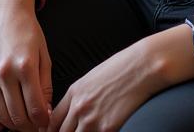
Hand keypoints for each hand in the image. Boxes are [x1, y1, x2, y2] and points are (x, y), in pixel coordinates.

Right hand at [0, 0, 52, 131]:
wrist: (6, 13)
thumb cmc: (29, 33)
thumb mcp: (44, 56)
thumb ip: (46, 86)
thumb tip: (46, 112)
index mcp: (26, 66)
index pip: (35, 108)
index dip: (43, 121)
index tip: (47, 122)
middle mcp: (6, 73)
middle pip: (18, 116)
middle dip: (30, 127)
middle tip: (36, 125)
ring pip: (2, 116)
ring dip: (15, 126)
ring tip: (24, 123)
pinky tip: (3, 125)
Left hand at [49, 26, 193, 131]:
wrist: (141, 67)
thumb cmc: (121, 69)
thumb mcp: (92, 78)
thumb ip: (80, 96)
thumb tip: (75, 111)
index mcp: (74, 92)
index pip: (53, 120)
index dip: (52, 131)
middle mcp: (79, 107)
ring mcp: (92, 119)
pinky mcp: (107, 128)